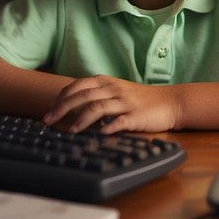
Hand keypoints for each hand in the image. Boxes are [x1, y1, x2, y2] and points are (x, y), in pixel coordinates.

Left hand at [42, 75, 179, 133]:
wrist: (171, 102)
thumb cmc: (141, 99)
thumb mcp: (117, 90)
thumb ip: (97, 94)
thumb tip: (71, 106)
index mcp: (107, 82)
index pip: (78, 85)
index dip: (61, 96)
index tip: (49, 108)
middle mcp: (114, 89)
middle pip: (83, 95)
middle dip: (62, 108)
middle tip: (48, 120)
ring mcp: (125, 102)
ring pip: (98, 107)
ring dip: (80, 120)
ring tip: (70, 132)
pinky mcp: (136, 116)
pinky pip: (120, 121)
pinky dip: (107, 128)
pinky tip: (98, 136)